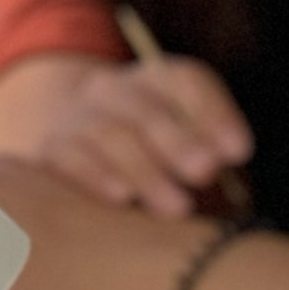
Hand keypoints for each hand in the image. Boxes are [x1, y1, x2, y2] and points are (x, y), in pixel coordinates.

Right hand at [34, 57, 251, 218]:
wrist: (74, 164)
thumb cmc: (157, 169)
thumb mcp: (189, 157)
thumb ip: (208, 160)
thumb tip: (226, 170)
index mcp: (157, 82)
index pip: (186, 82)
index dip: (215, 113)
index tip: (240, 152)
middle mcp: (114, 91)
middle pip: (146, 107)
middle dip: (179, 141)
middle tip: (206, 172)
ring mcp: (76, 117)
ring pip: (109, 134)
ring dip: (146, 171)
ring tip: (177, 207)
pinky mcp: (49, 151)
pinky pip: (69, 158)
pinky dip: (97, 177)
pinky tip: (122, 199)